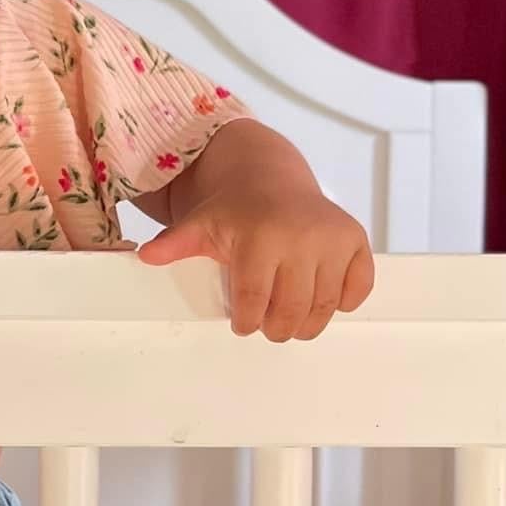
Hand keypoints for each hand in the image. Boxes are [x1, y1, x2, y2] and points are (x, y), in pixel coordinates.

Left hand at [136, 183, 373, 340]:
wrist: (268, 178)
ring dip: (308, 324)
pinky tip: (323, 299)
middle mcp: (302, 236)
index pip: (255, 299)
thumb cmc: (233, 209)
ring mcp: (333, 238)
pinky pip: (359, 286)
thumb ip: (175, 243)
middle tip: (269, 328)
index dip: (247, 320)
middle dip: (277, 328)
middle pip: (292, 309)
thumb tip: (146, 256)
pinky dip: (345, 301)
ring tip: (291, 322)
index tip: (242, 325)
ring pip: (325, 305)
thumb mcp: (200, 224)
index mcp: (261, 236)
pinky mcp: (356, 240)